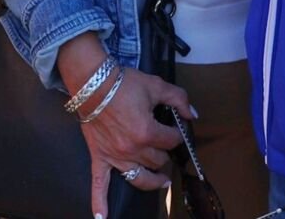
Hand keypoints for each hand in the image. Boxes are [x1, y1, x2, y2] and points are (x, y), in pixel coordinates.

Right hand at [78, 69, 189, 217]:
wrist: (92, 82)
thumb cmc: (123, 83)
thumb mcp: (155, 85)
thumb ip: (178, 99)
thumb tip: (192, 114)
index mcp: (147, 132)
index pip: (171, 140)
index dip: (176, 134)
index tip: (174, 127)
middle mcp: (132, 150)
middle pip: (158, 161)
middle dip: (165, 153)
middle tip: (165, 145)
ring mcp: (115, 157)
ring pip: (140, 178)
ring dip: (153, 180)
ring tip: (163, 181)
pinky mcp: (100, 158)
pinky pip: (98, 185)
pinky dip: (99, 203)